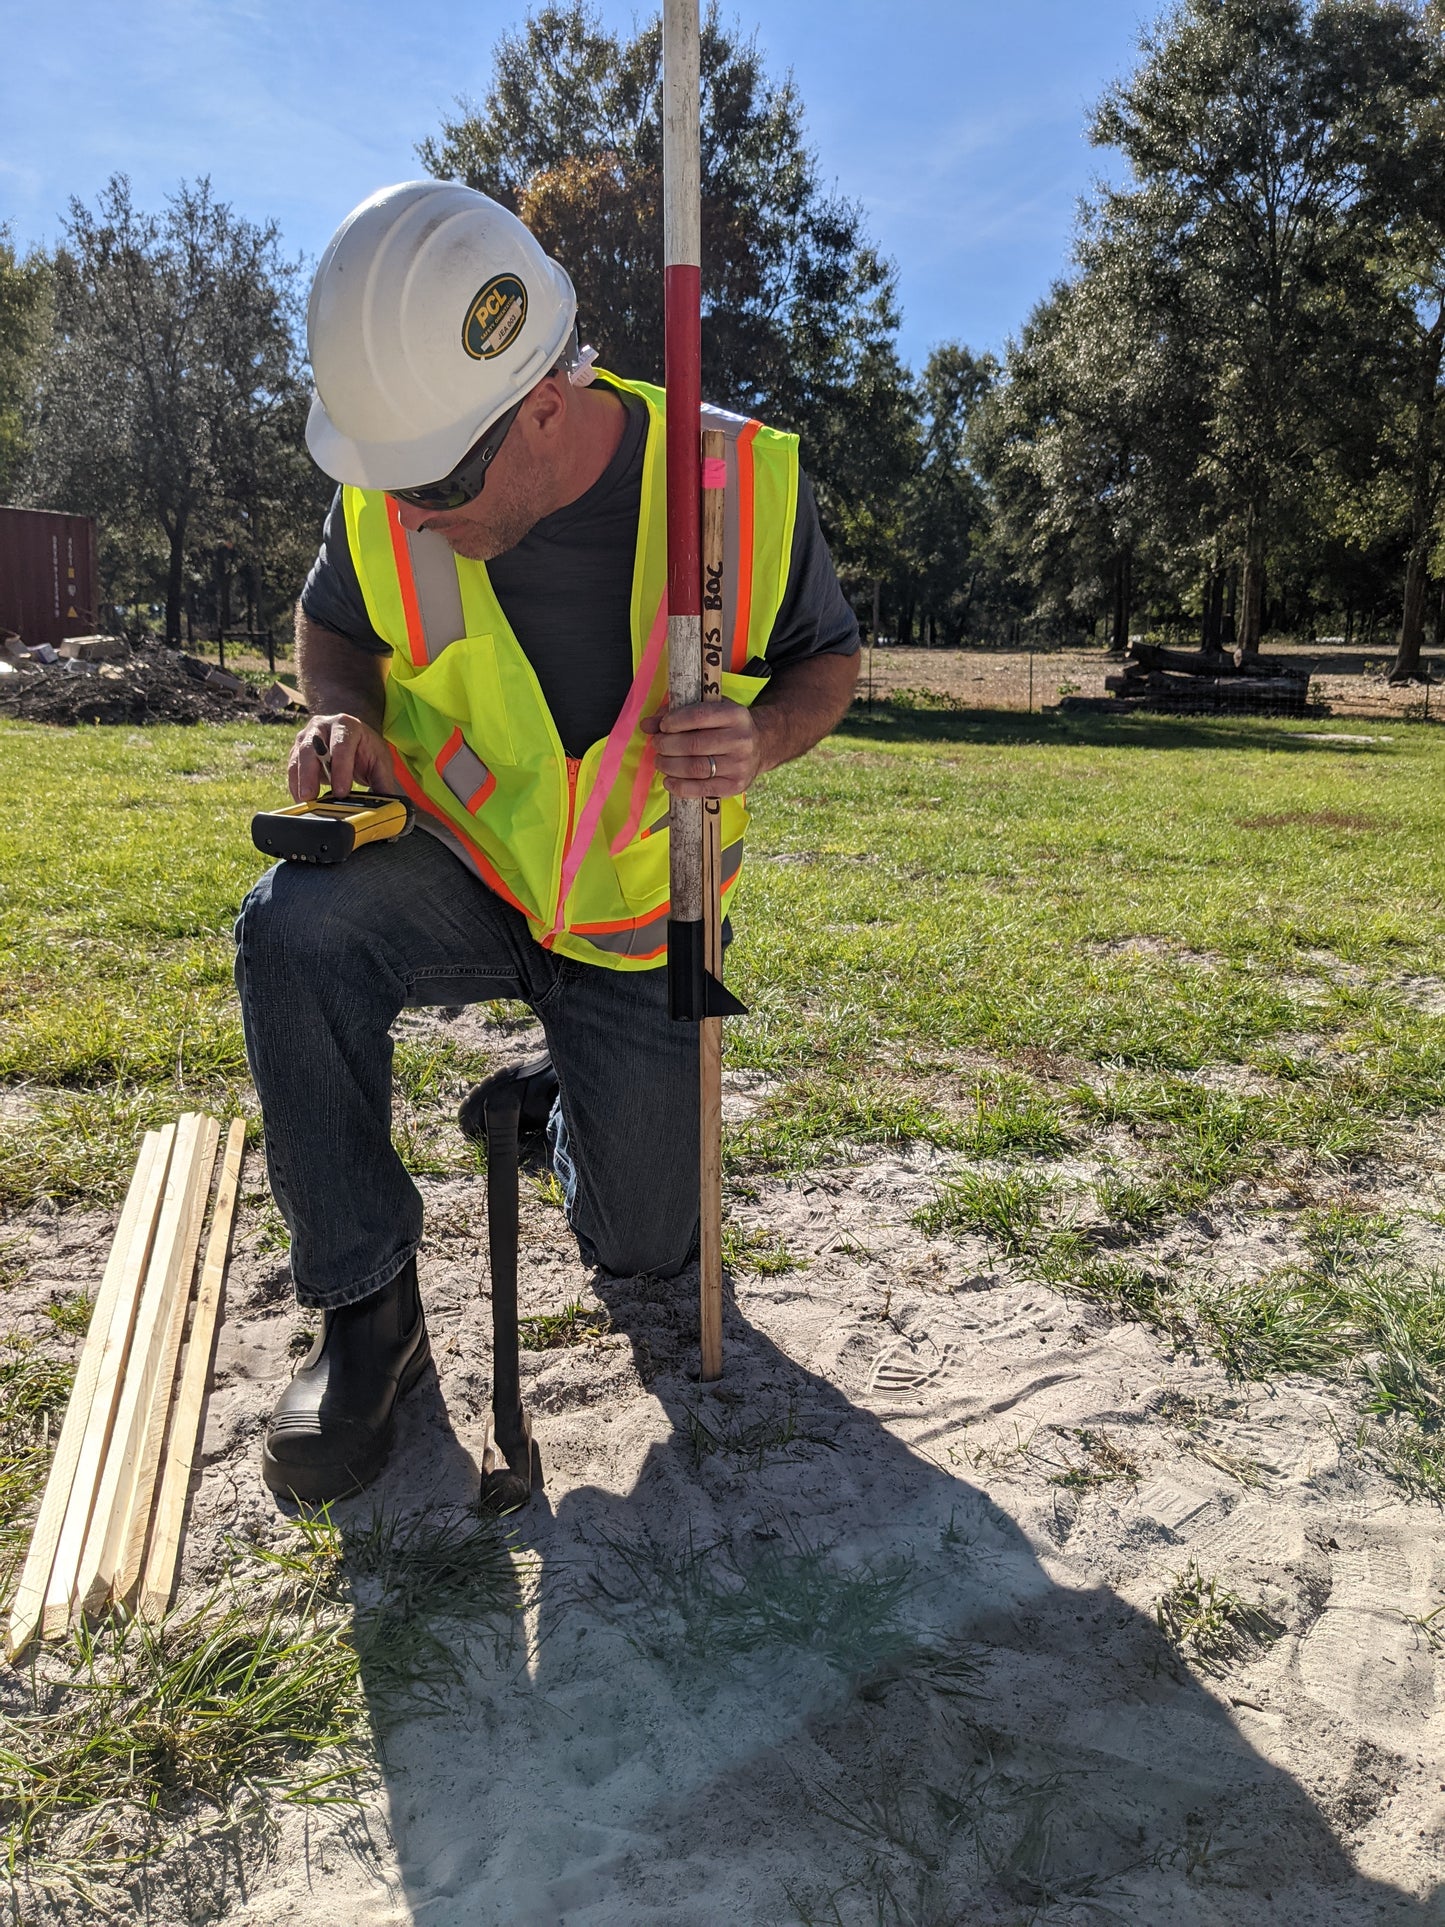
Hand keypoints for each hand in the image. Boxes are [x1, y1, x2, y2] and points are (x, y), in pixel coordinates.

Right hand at [287, 713, 400, 802]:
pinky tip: (300, 799)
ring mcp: (307, 736)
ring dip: (299, 780)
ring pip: (298, 757)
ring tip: (304, 801)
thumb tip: (391, 809)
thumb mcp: (380, 762)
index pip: (341, 745)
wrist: (351, 736)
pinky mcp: (297, 749)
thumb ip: (383, 783)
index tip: (341, 791)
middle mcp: (323, 726)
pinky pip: (292, 767)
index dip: (340, 769)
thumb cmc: (366, 749)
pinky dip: (295, 784)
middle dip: (310, 774)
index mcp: (347, 725)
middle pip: (312, 748)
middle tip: (312, 797)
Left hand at [643, 697, 766, 797]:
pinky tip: (669, 781)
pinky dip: (680, 786)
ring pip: (695, 768)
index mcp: (735, 714)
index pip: (699, 716)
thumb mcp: (708, 710)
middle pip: (694, 745)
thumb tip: (647, 725)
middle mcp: (741, 739)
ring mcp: (740, 765)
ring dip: (670, 766)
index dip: (675, 722)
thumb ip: (676, 714)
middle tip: (657, 745)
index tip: (662, 726)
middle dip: (667, 745)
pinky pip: (702, 789)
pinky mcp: (736, 786)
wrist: (759, 747)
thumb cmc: (725, 727)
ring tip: (660, 762)